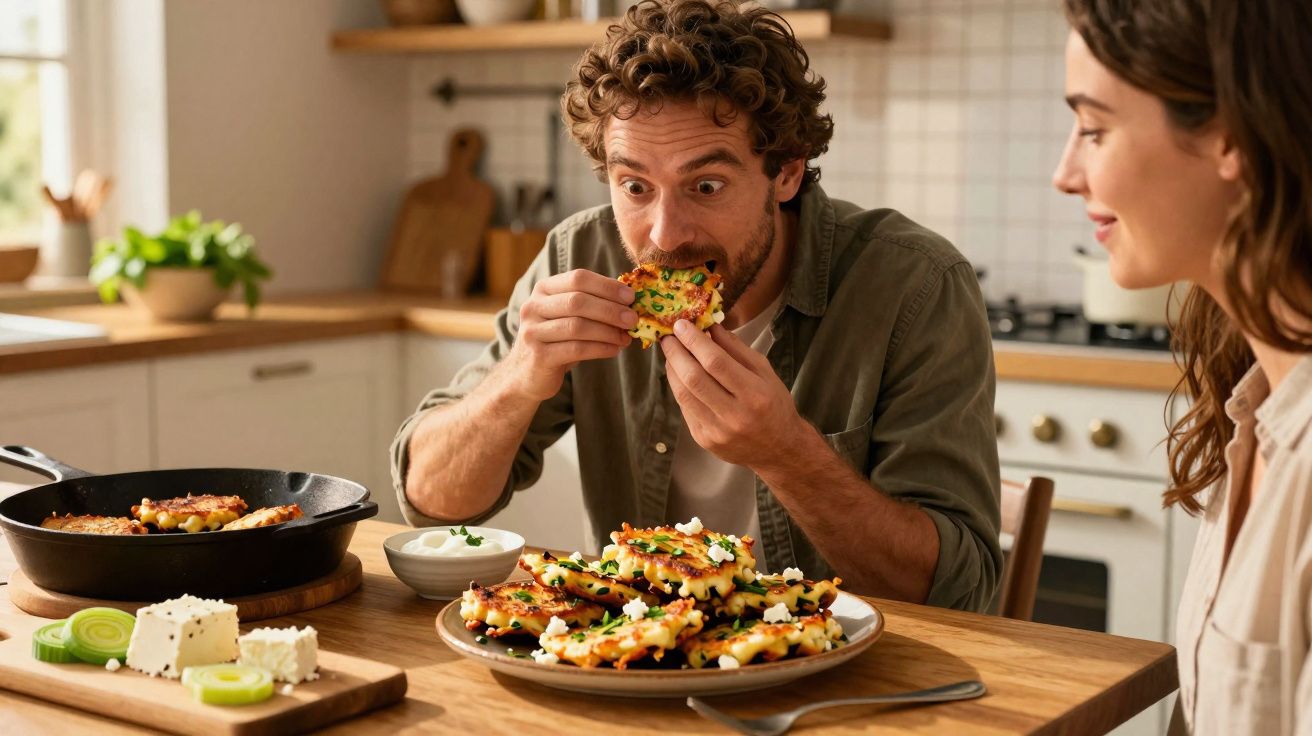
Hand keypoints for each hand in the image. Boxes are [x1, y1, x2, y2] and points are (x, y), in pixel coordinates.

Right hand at [505, 269, 635, 400]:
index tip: (630, 297)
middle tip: (633, 319)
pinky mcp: (538, 356)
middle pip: (578, 301)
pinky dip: (600, 348)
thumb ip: (592, 305)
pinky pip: (576, 349)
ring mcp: (533, 331)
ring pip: (577, 326)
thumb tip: (630, 303)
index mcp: (543, 289)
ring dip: (608, 331)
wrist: (527, 374)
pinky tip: (614, 350)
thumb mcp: (569, 317)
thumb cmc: (556, 341)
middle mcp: (533, 307)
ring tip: (626, 337)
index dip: (607, 286)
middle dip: (610, 310)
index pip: (578, 278)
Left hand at [660, 320, 807, 468]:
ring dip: (672, 369)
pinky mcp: (704, 440)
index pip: (716, 362)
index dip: (694, 341)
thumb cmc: (774, 405)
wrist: (779, 450)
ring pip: (683, 394)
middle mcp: (735, 416)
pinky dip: (679, 387)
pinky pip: (685, 408)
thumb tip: (709, 327)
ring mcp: (717, 431)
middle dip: (676, 353)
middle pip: (694, 378)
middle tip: (668, 336)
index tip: (681, 324)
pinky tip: (680, 374)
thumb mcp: (765, 372)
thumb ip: (736, 349)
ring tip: (671, 353)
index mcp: (755, 395)